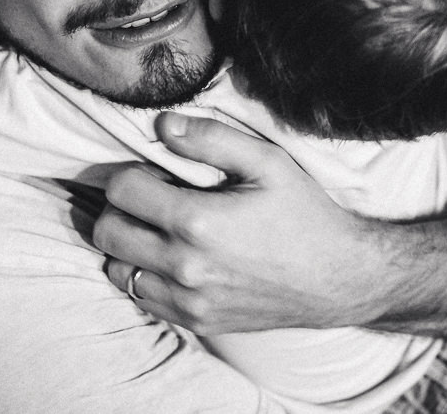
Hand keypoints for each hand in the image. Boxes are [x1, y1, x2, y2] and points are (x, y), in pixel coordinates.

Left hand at [93, 112, 385, 335]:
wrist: (339, 279)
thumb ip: (211, 139)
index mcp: (198, 222)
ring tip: (158, 229)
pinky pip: (141, 298)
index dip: (130, 173)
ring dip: (127, 245)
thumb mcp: (268, 163)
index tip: (153, 173)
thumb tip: (161, 125)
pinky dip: (144, 275)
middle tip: (148, 198)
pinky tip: (173, 258)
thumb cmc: (304, 214)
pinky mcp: (196, 321)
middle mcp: (185, 267)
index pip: (120, 191)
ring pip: (116, 269)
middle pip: (107, 231)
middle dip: (119, 207)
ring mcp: (188, 300)